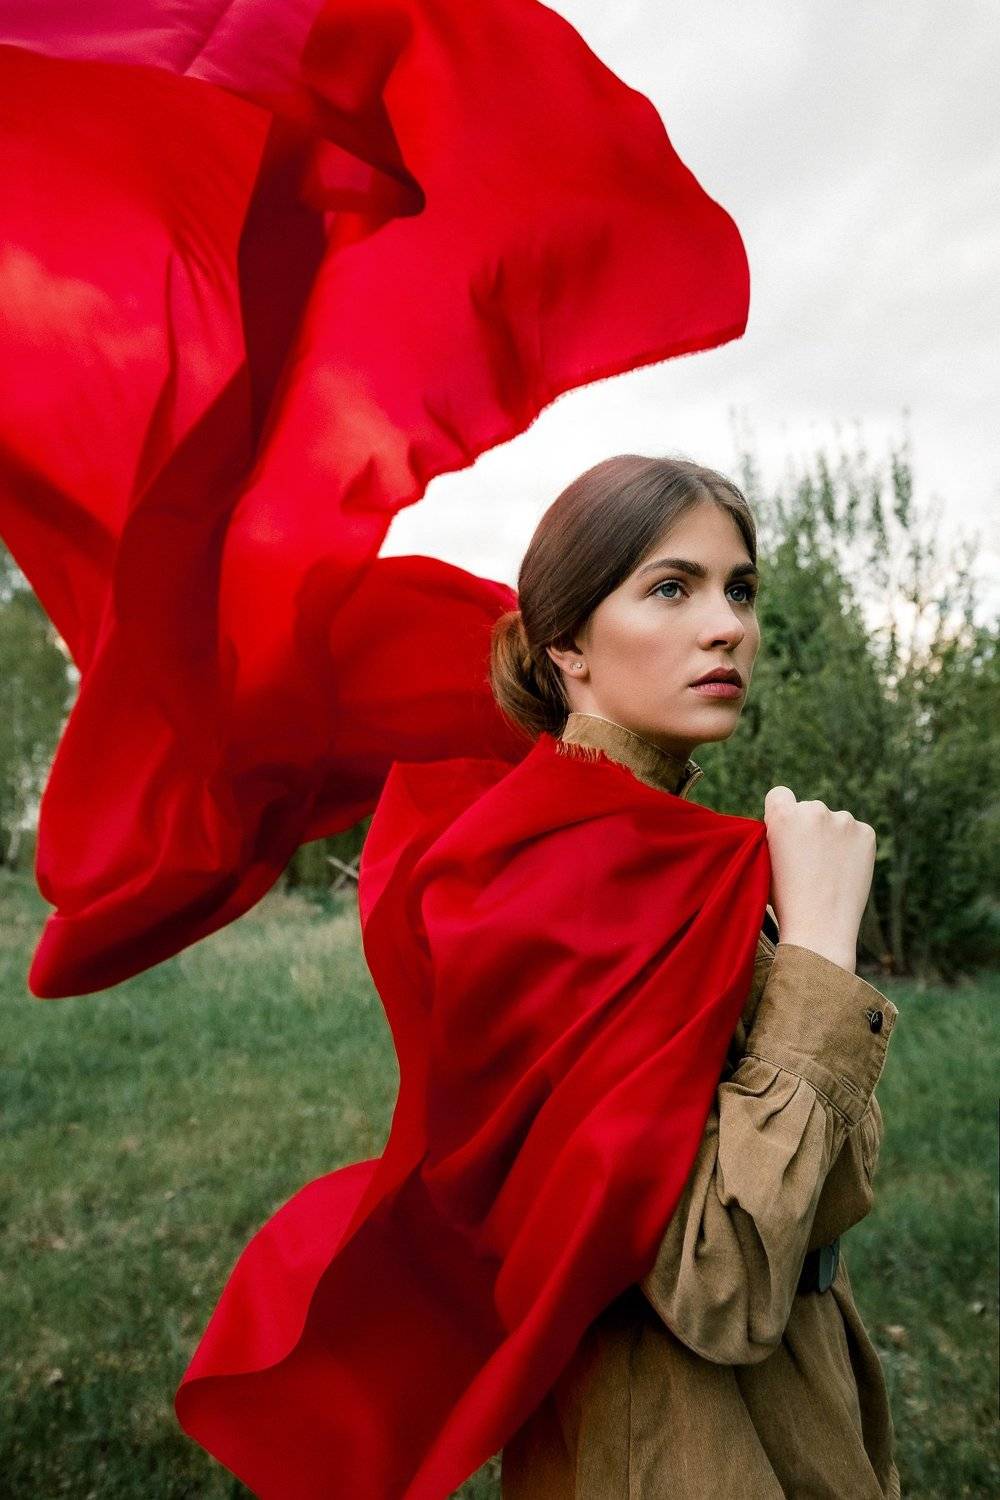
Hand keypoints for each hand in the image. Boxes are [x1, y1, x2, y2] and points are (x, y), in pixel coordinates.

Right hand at [763, 786, 875, 973]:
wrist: (820, 928)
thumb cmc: (784, 901)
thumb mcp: (764, 861)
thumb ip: (775, 834)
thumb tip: (788, 824)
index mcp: (783, 814)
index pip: (780, 795)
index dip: (781, 813)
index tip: (785, 833)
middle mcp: (814, 810)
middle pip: (809, 809)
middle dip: (808, 828)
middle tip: (808, 863)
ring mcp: (843, 820)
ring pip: (835, 822)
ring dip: (832, 837)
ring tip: (827, 872)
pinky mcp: (866, 833)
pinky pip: (856, 834)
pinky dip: (852, 848)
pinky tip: (844, 871)